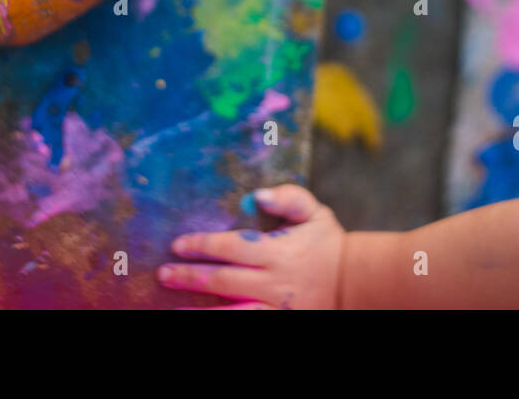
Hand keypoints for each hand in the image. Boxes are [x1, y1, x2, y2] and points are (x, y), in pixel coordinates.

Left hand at [158, 184, 345, 308]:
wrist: (356, 284)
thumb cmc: (327, 242)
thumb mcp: (315, 212)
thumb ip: (289, 197)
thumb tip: (258, 193)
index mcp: (280, 251)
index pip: (234, 247)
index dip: (203, 245)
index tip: (178, 244)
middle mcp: (276, 283)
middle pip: (225, 281)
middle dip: (191, 277)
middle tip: (162, 273)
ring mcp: (278, 308)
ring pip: (232, 313)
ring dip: (199, 312)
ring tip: (171, 309)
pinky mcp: (280, 323)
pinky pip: (247, 325)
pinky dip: (223, 321)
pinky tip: (200, 319)